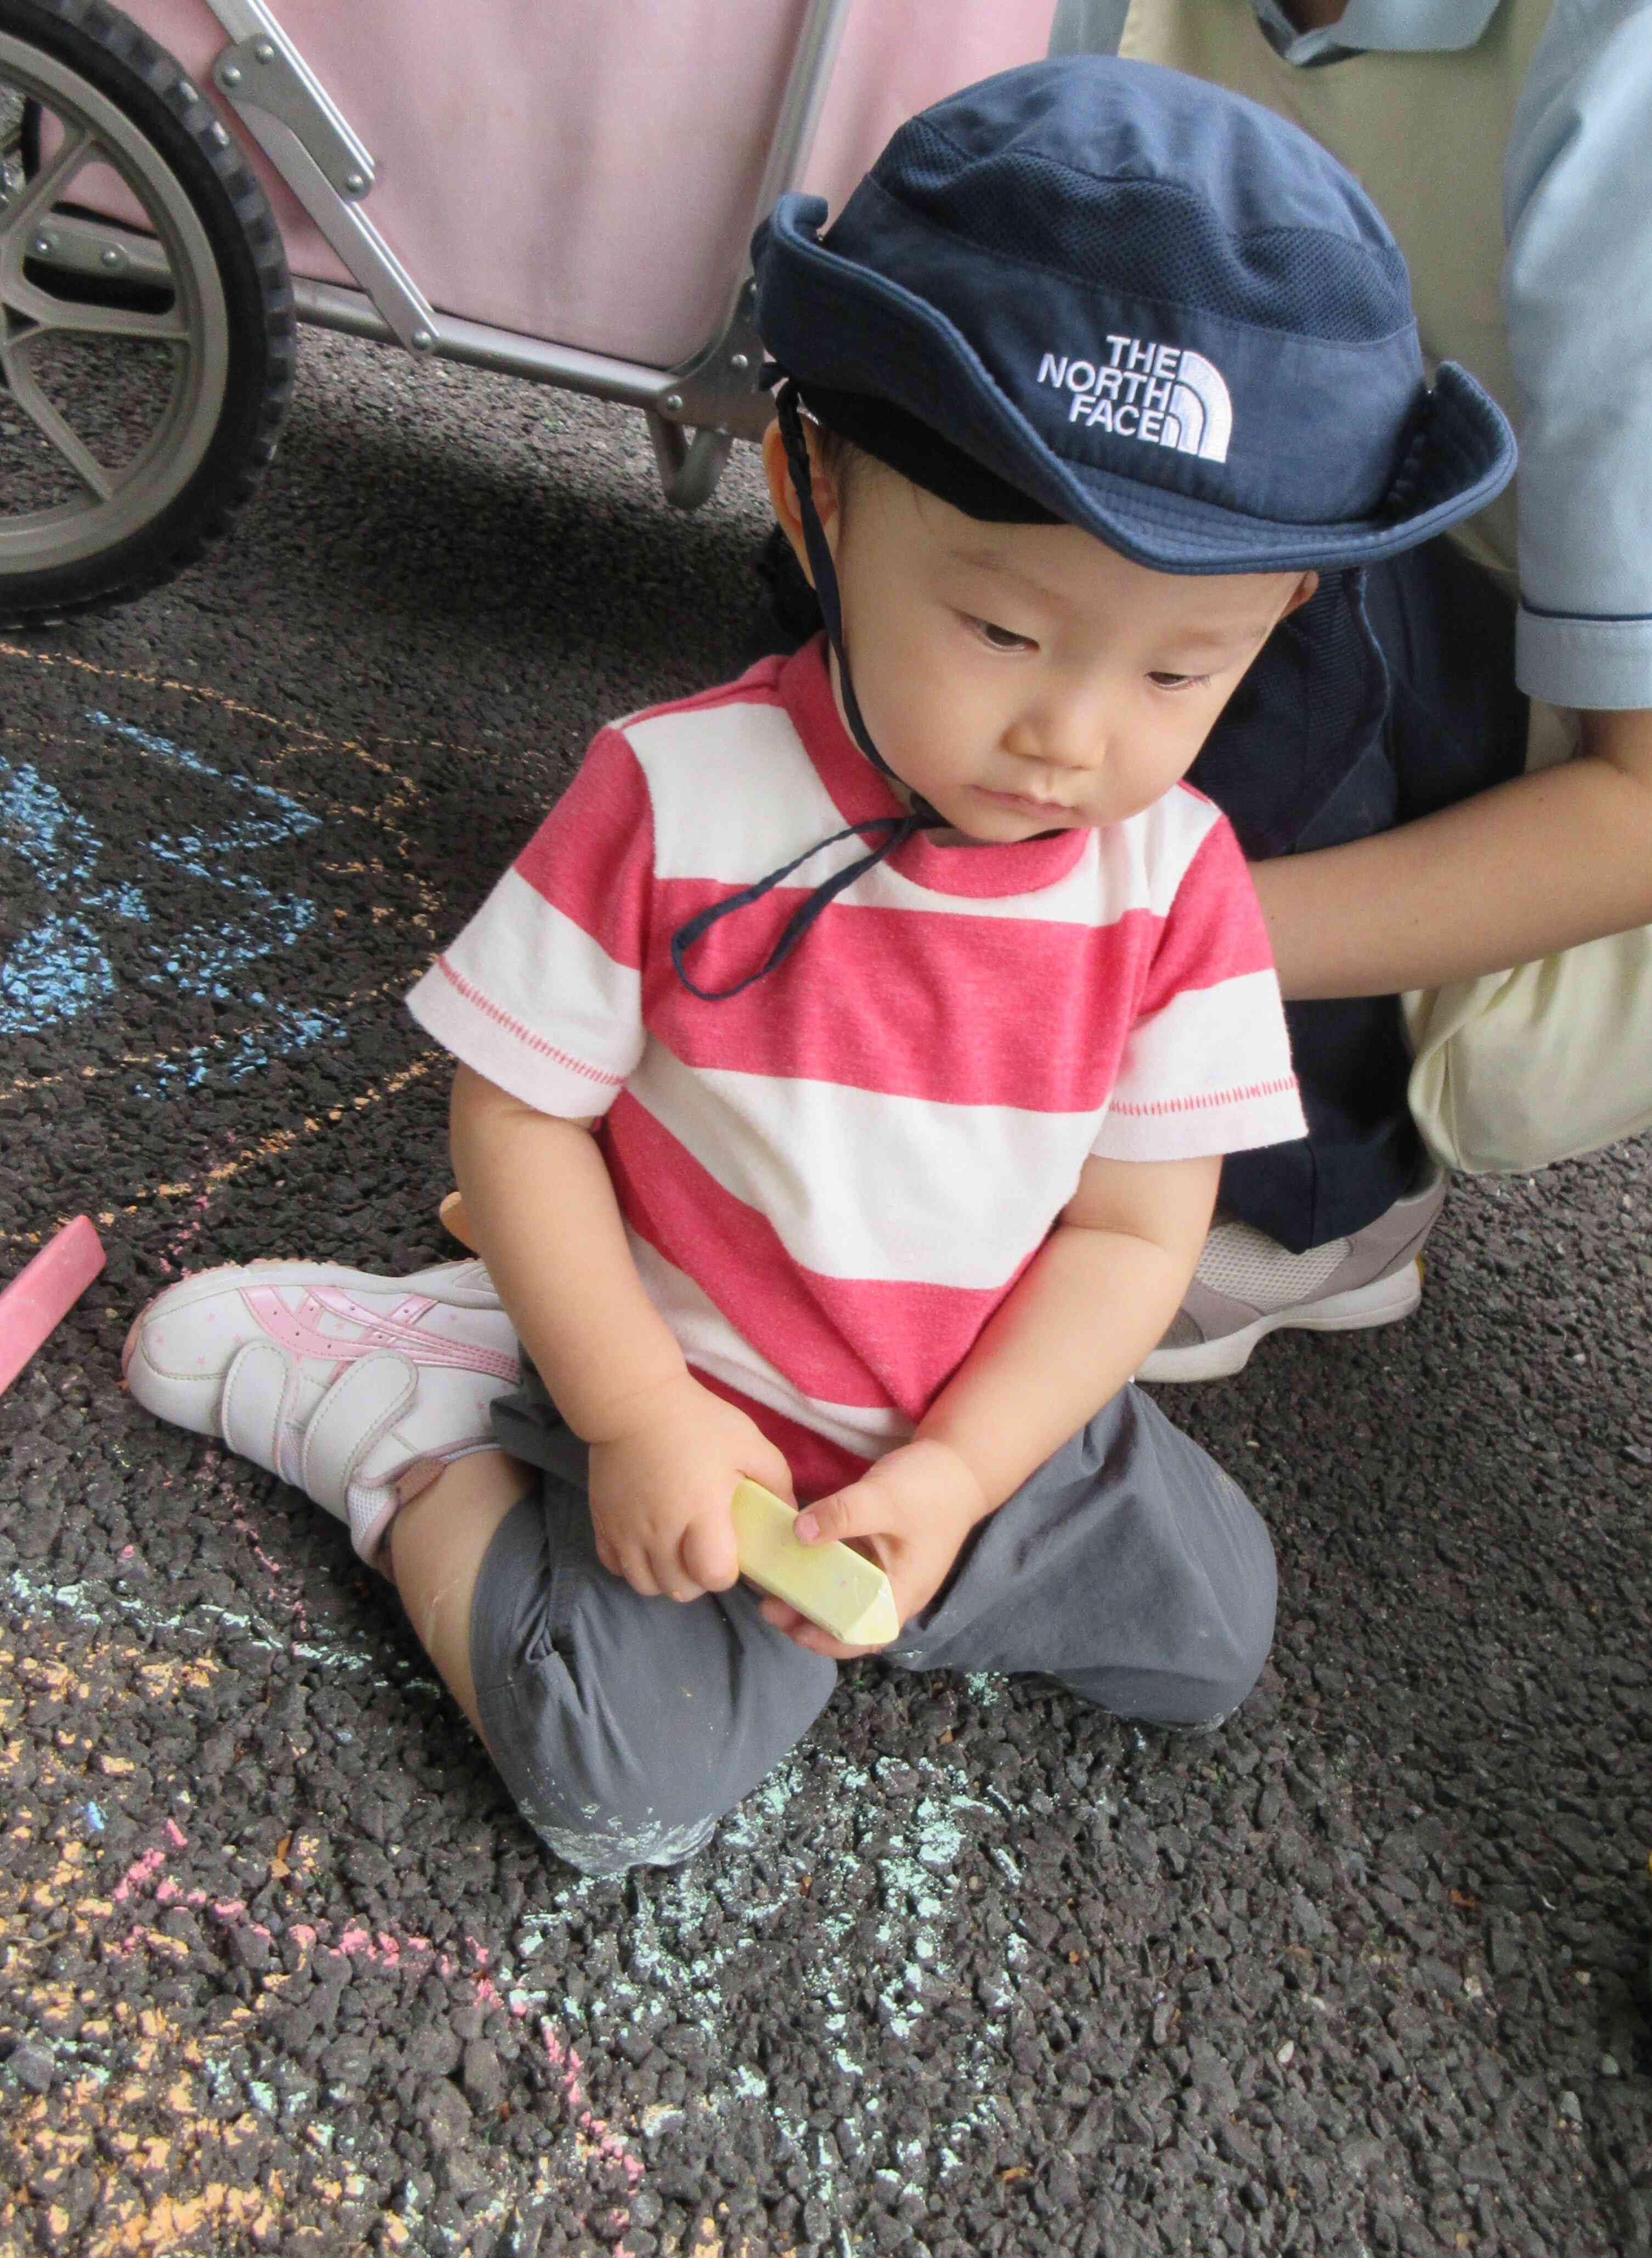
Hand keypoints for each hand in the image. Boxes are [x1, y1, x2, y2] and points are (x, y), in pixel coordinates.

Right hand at [588, 1373, 792, 1603]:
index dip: (727, 1573)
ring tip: (678, 1553)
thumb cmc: (697, 1421)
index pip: (713, 1576)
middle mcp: (660, 1530)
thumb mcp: (749, 1442)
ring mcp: (626, 1530)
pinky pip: (616, 1567)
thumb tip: (790, 1516)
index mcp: (701, 1512)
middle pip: (680, 1589)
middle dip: (699, 1579)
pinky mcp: (602, 1523)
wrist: (634, 1401)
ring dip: (667, 1578)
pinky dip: (635, 1566)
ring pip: (646, 1585)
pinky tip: (649, 1545)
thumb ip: (777, 1480)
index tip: (731, 1552)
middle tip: (707, 1552)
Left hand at [759, 1436, 990, 1658]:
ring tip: (771, 1586)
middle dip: (807, 1619)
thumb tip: (798, 1533)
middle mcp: (894, 1590)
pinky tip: (793, 1557)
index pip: (865, 1634)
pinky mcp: (876, 1553)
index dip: (828, 1640)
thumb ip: (842, 1514)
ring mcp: (884, 1572)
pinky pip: (843, 1573)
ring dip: (809, 1596)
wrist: (958, 1463)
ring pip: (842, 1598)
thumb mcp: (884, 1498)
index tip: (791, 1627)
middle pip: (847, 1621)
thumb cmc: (930, 1487)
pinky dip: (817, 1571)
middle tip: (768, 1606)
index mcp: (904, 1591)